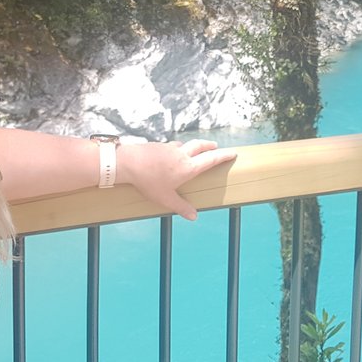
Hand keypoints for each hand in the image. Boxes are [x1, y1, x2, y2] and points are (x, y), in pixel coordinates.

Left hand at [117, 139, 236, 220]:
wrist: (129, 162)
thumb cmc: (148, 181)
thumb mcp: (165, 198)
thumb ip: (181, 207)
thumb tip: (193, 216)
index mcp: (188, 167)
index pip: (210, 159)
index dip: (223, 156)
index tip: (233, 152)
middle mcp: (181, 155)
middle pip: (200, 146)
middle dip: (210, 146)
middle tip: (216, 147)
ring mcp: (170, 148)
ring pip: (186, 144)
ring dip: (194, 145)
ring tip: (195, 149)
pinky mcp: (159, 145)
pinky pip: (172, 145)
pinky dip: (178, 148)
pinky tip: (172, 153)